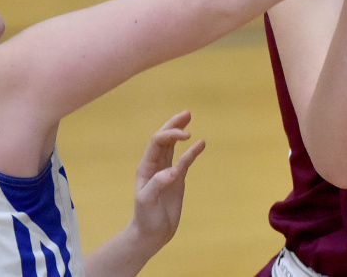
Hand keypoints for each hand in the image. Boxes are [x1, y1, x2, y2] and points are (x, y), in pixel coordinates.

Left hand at [130, 110, 204, 251]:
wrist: (152, 233)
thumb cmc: (145, 217)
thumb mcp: (147, 201)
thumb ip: (158, 184)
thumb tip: (173, 171)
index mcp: (146, 166)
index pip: (157, 142)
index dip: (170, 134)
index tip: (186, 135)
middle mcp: (155, 165)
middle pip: (164, 138)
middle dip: (173, 125)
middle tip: (186, 113)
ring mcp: (167, 171)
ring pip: (172, 146)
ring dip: (179, 131)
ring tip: (188, 117)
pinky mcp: (177, 180)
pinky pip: (185, 161)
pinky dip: (192, 152)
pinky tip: (201, 144)